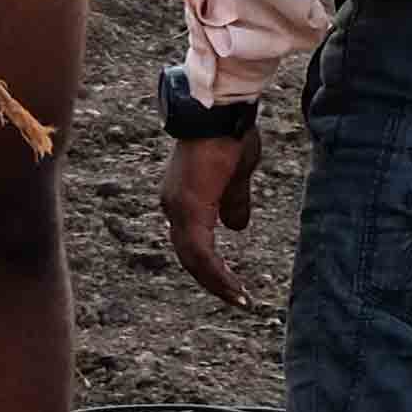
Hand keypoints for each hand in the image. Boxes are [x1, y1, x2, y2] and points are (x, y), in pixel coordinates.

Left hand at [157, 125, 263, 308]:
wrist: (221, 113)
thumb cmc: (229, 136)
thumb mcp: (236, 176)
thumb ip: (233, 202)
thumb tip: (236, 227)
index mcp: (183, 199)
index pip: (191, 242)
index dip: (209, 264)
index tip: (230, 283)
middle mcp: (173, 207)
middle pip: (189, 256)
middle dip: (212, 280)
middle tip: (236, 299)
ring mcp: (178, 208)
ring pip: (193, 258)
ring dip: (216, 281)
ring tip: (238, 299)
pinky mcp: (190, 208)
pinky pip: (201, 252)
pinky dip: (216, 272)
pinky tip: (233, 286)